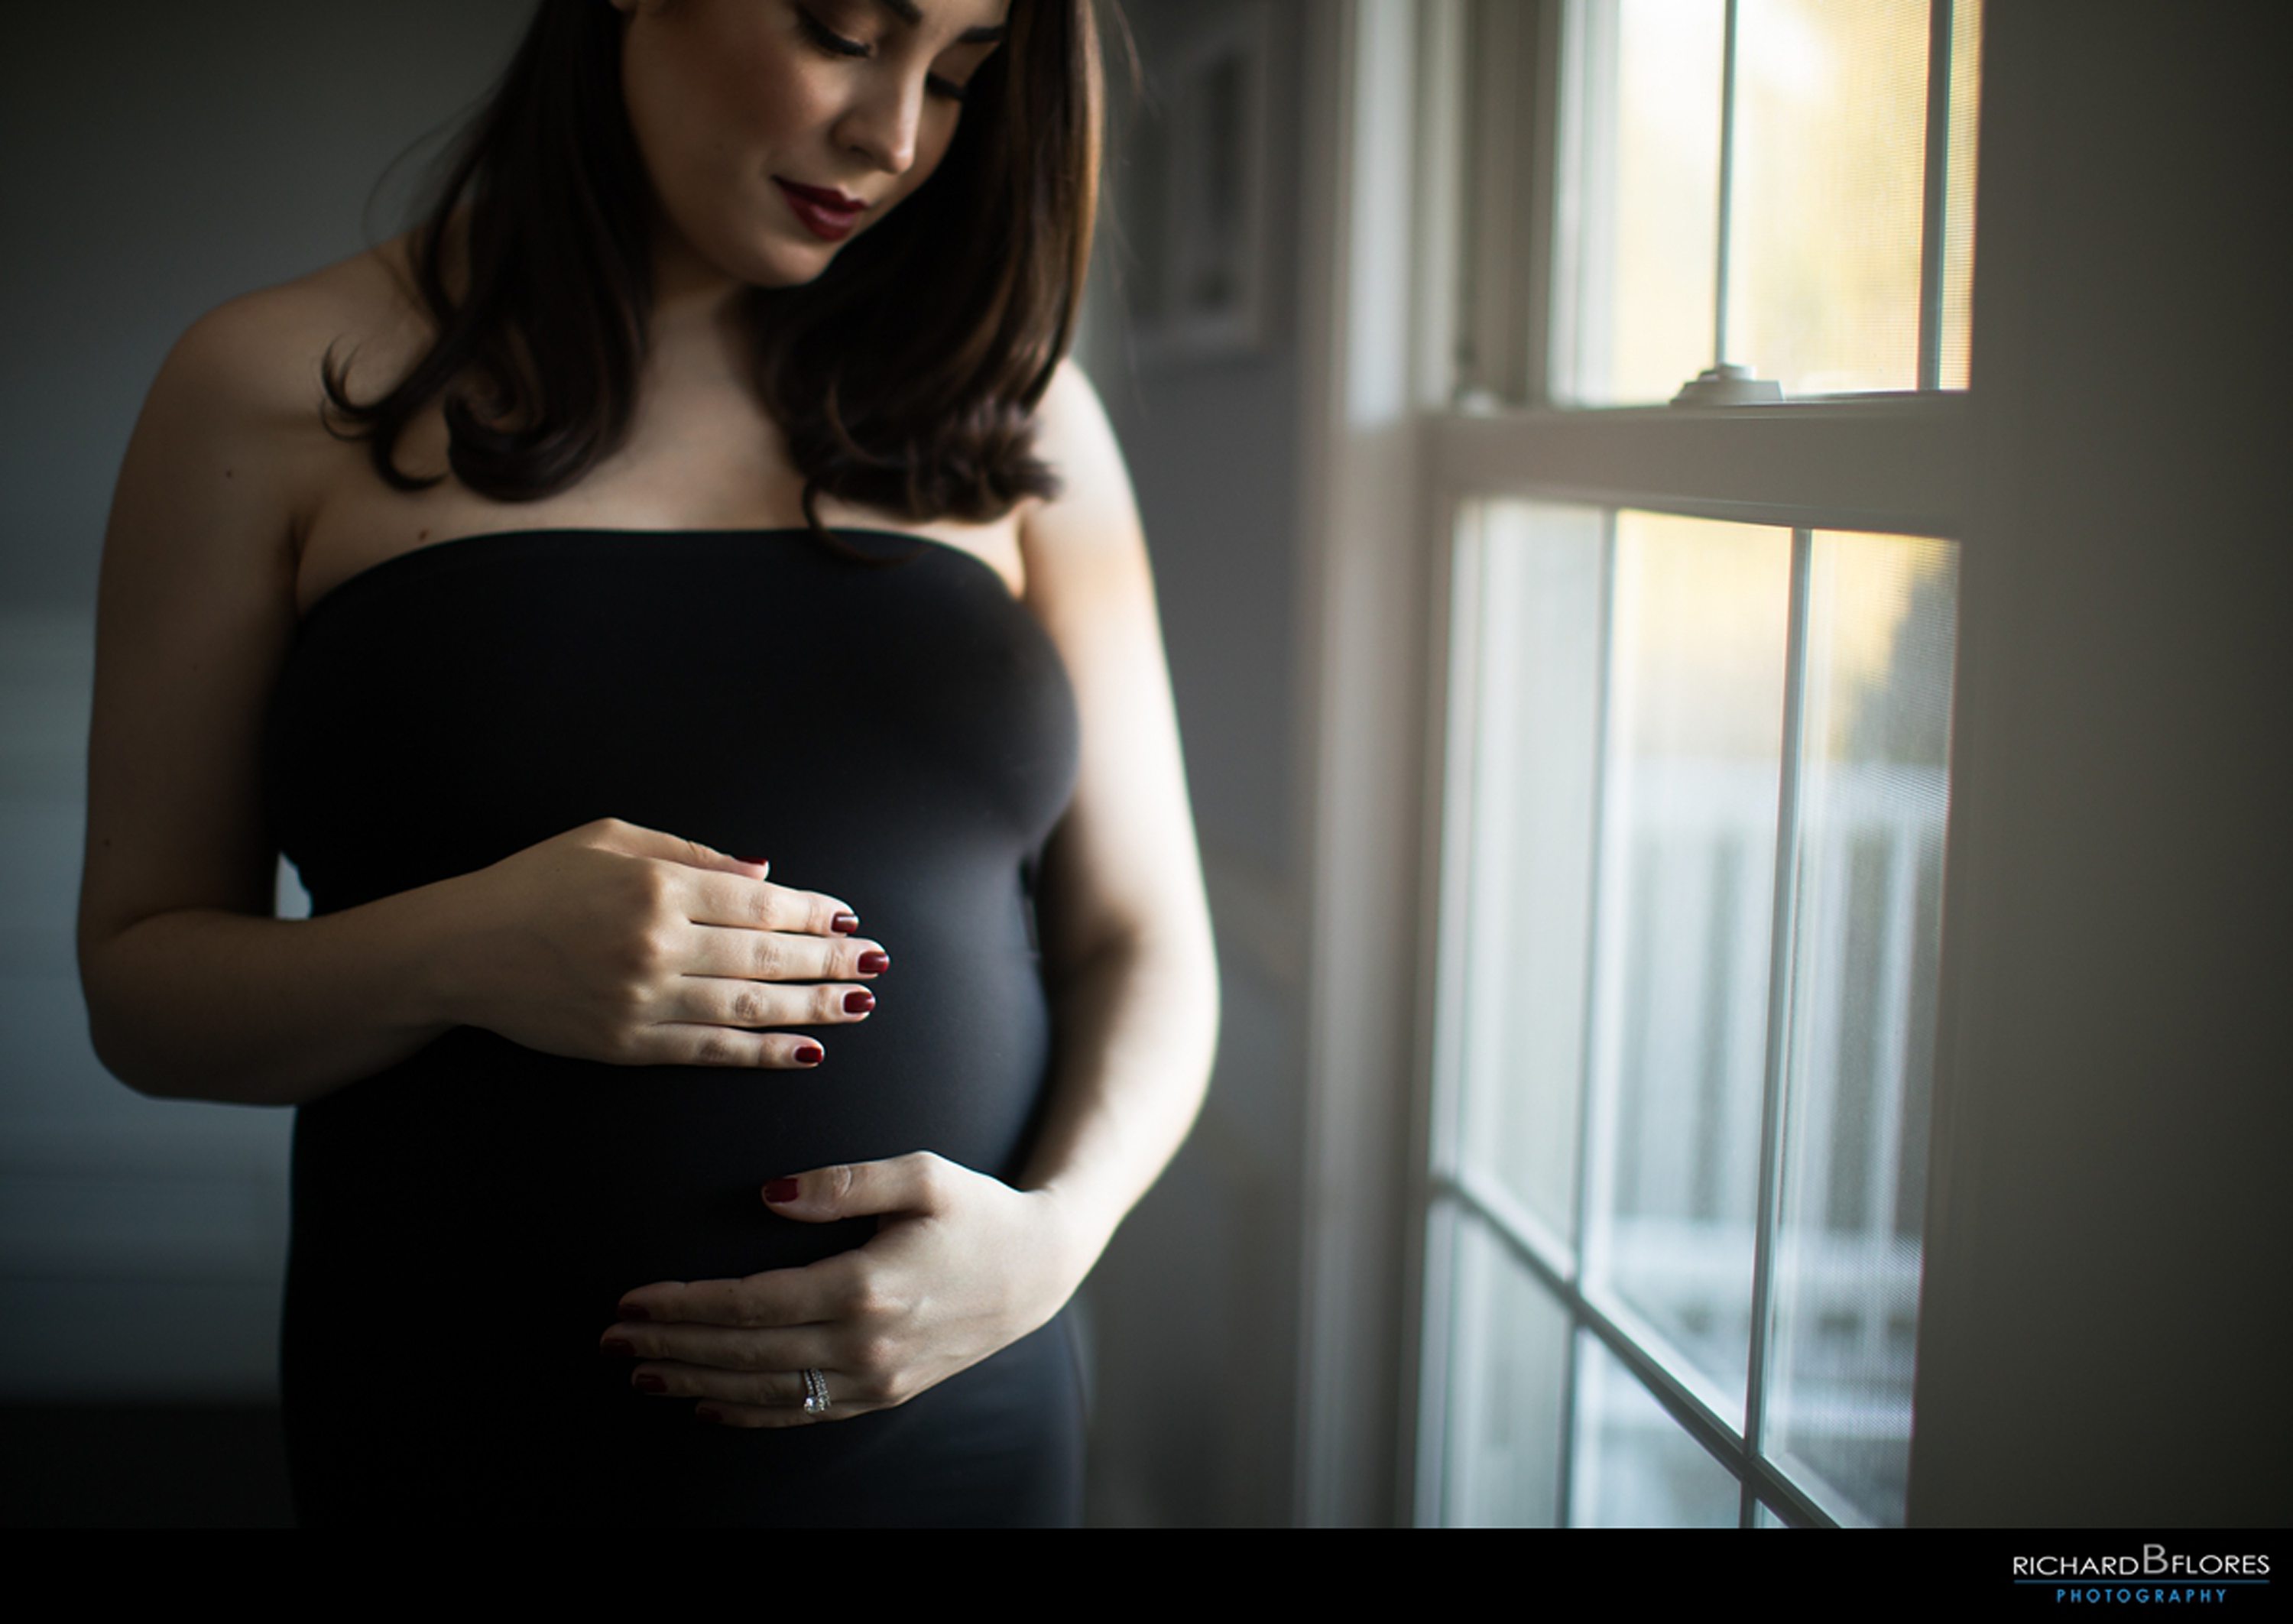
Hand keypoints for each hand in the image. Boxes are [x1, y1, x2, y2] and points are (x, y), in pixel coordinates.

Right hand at [443, 815, 888, 1068]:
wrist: (461, 949)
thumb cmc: (535, 882)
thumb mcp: (610, 839)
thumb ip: (692, 854)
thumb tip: (764, 873)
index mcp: (657, 886)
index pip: (760, 903)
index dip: (813, 913)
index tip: (849, 918)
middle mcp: (658, 944)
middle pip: (767, 957)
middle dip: (830, 960)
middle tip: (876, 962)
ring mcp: (644, 1000)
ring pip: (750, 1009)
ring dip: (813, 1008)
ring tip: (859, 1005)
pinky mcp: (628, 1045)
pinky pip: (711, 1051)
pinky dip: (762, 1054)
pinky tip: (805, 1053)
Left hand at [601, 1152, 1094, 1426]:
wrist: (1041, 1267)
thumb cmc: (978, 1210)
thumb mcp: (921, 1174)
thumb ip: (842, 1180)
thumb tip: (766, 1195)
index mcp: (866, 1288)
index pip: (752, 1304)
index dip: (686, 1304)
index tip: (632, 1298)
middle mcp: (866, 1345)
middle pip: (745, 1354)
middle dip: (672, 1346)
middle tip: (611, 1340)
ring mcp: (876, 1378)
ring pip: (766, 1391)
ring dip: (696, 1383)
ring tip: (639, 1373)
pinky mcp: (885, 1393)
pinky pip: (803, 1414)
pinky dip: (749, 1414)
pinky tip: (706, 1404)